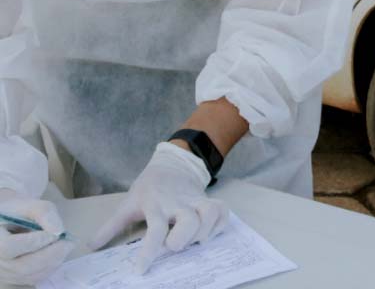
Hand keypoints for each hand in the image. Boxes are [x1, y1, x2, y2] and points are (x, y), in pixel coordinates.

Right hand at [0, 188, 72, 284]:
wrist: (7, 225)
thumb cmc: (16, 213)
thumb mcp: (28, 204)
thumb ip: (43, 212)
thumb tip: (58, 231)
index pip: (9, 247)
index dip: (34, 242)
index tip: (55, 233)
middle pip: (22, 266)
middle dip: (50, 254)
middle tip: (69, 242)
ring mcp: (4, 273)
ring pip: (29, 275)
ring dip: (53, 261)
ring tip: (65, 246)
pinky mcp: (14, 280)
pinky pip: (33, 279)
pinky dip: (50, 267)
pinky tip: (58, 254)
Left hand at [90, 143, 228, 274]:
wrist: (172, 165)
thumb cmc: (148, 189)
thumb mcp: (128, 204)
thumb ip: (111, 226)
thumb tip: (91, 246)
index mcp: (155, 204)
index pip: (155, 229)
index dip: (149, 251)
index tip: (140, 269)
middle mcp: (178, 202)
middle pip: (189, 220)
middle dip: (183, 238)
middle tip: (174, 247)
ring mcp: (196, 200)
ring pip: (210, 213)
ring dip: (204, 232)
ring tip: (193, 242)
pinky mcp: (209, 200)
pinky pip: (223, 211)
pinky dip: (219, 226)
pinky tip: (208, 234)